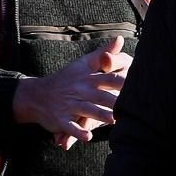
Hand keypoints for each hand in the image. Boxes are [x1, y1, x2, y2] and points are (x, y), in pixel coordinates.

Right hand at [12, 36, 130, 145]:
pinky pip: (70, 126)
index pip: (109, 78)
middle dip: (114, 100)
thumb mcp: (83, 63)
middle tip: (132, 107)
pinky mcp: (60, 119)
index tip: (138, 85)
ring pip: (87, 110)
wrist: (37, 95)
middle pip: (100, 96)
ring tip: (114, 120)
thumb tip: (120, 39)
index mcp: (88, 77)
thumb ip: (103, 53)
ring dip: (100, 115)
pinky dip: (77, 132)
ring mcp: (69, 105)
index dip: (123, 81)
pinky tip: (88, 136)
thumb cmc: (66, 78)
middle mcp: (79, 90)